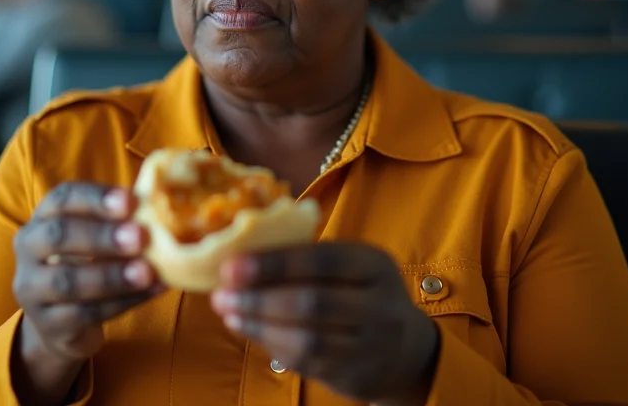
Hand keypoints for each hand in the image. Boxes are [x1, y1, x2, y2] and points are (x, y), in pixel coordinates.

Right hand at [13, 182, 163, 363]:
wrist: (64, 321)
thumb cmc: (90, 261)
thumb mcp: (99, 235)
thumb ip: (122, 220)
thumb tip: (163, 207)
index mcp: (44, 216)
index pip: (64, 198)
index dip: (97, 198)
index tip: (131, 201)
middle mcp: (29, 248)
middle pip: (59, 236)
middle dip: (102, 236)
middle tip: (140, 236)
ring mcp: (32, 289)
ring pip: (69, 282)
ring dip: (112, 276)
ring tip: (149, 271)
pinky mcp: (47, 324)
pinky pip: (85, 314)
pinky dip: (123, 302)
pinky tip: (152, 291)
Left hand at [210, 242, 438, 404]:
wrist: (406, 348)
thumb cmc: (361, 291)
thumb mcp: (350, 264)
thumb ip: (308, 257)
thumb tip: (243, 251)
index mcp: (374, 264)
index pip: (321, 260)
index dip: (274, 262)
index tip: (231, 264)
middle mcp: (379, 305)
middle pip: (312, 302)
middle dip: (259, 297)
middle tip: (221, 292)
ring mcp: (371, 345)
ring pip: (307, 339)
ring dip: (259, 325)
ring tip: (228, 311)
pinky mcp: (356, 376)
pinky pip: (308, 363)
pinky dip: (272, 345)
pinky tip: (248, 329)